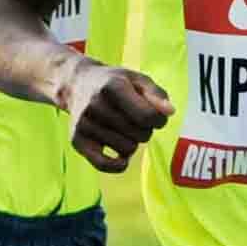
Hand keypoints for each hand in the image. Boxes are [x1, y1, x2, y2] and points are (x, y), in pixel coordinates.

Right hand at [60, 55, 173, 173]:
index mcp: (113, 87)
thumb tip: (169, 112)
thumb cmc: (114, 83)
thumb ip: (157, 94)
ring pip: (127, 150)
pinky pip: (104, 165)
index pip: (148, 116)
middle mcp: (96, 104)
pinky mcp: (77, 140)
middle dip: (144, 129)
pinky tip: (122, 158)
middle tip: (134, 119)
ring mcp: (85, 124)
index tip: (155, 115)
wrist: (77, 84)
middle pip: (141, 135)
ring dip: (131, 142)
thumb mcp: (137, 80)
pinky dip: (118, 165)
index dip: (159, 119)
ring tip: (123, 129)